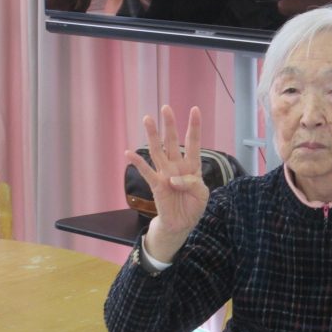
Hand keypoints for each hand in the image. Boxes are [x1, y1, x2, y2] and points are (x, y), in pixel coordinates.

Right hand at [126, 106, 209, 261]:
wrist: (182, 223)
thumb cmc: (193, 206)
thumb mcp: (202, 193)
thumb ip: (192, 182)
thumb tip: (173, 179)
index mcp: (191, 166)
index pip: (193, 143)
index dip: (194, 127)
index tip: (194, 109)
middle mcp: (176, 166)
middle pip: (172, 141)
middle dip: (169, 125)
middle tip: (165, 108)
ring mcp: (165, 173)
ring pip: (157, 150)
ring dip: (152, 135)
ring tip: (147, 119)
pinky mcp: (156, 184)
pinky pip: (146, 171)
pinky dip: (138, 162)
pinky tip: (129, 152)